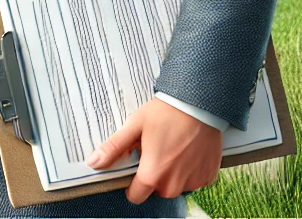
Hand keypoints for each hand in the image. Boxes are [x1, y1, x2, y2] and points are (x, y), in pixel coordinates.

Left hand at [86, 97, 222, 202]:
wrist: (198, 105)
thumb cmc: (165, 113)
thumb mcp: (134, 126)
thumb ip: (114, 148)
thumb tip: (93, 163)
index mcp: (153, 174)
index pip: (135, 196)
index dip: (131, 184)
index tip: (134, 167)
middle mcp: (174, 185)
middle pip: (156, 190)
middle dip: (152, 174)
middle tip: (154, 149)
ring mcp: (193, 183)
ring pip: (175, 186)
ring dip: (171, 173)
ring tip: (171, 147)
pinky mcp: (208, 177)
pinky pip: (192, 180)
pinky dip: (188, 170)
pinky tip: (186, 150)